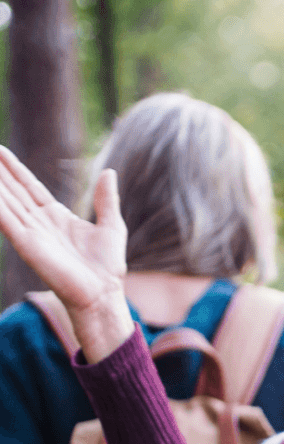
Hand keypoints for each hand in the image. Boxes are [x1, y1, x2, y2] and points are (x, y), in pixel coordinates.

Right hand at [0, 146, 132, 360]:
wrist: (103, 292)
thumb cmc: (107, 265)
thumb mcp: (111, 225)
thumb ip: (106, 199)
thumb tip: (108, 172)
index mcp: (56, 216)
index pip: (29, 187)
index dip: (14, 169)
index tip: (0, 151)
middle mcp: (39, 222)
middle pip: (12, 191)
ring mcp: (31, 233)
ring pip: (5, 202)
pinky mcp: (27, 245)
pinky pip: (5, 220)